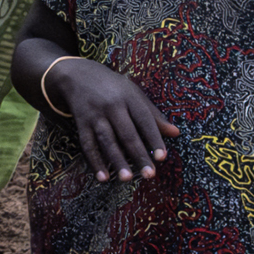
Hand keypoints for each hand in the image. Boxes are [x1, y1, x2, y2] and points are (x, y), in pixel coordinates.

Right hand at [45, 56, 174, 182]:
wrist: (77, 75)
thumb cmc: (113, 87)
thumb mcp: (134, 94)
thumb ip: (153, 115)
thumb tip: (176, 133)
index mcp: (129, 97)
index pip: (144, 120)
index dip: (154, 138)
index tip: (162, 157)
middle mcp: (112, 106)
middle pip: (127, 133)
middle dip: (138, 154)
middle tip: (149, 175)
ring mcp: (95, 115)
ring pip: (107, 140)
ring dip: (117, 160)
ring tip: (127, 179)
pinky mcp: (81, 123)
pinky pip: (88, 145)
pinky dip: (94, 162)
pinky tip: (102, 178)